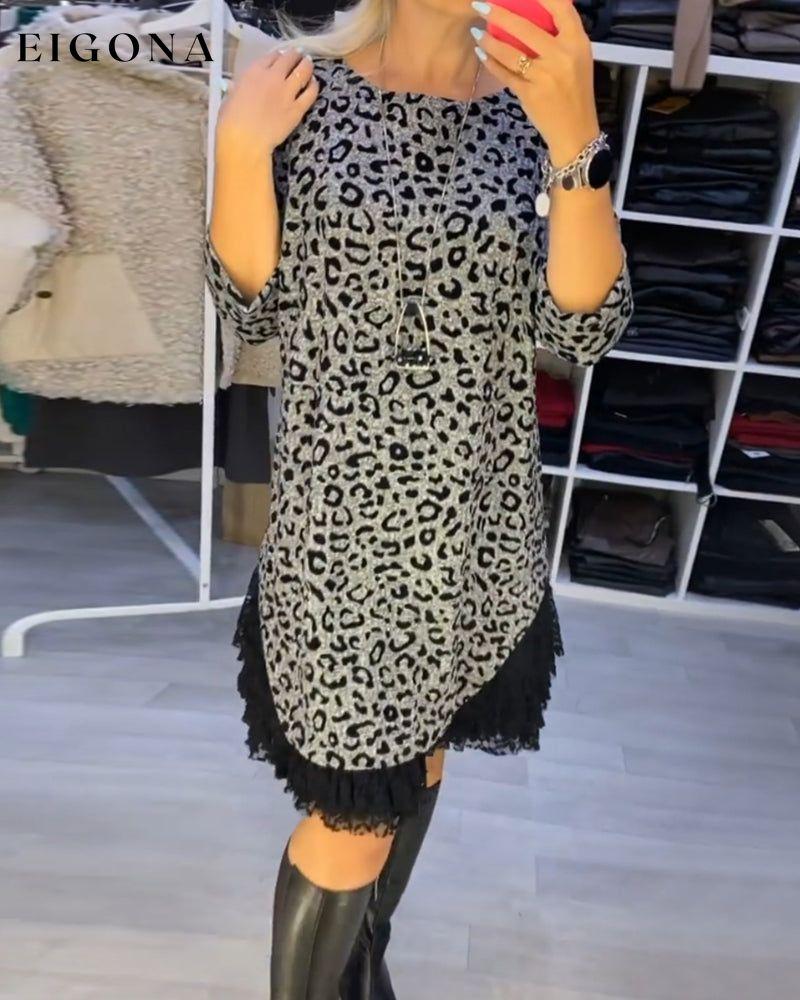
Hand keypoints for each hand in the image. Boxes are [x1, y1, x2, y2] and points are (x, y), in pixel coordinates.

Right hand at [216, 47, 318, 158]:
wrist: (245, 139)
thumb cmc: (231, 120)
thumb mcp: (231, 96)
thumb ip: (239, 88)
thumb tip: (238, 88)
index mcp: (254, 72)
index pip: (272, 56)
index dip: (279, 55)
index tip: (282, 56)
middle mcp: (273, 77)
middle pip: (289, 58)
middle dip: (296, 55)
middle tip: (300, 55)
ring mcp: (287, 92)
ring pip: (303, 71)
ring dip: (307, 65)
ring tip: (308, 64)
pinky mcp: (297, 109)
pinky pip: (310, 93)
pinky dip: (313, 86)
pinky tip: (314, 84)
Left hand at [470, 0, 599, 165]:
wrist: (574, 131)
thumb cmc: (576, 92)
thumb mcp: (579, 59)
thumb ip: (563, 37)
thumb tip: (536, 14)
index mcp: (577, 42)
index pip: (561, 7)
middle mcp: (561, 55)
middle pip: (525, 27)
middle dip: (498, 13)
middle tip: (480, 4)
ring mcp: (543, 75)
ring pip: (509, 51)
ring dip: (489, 40)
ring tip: (477, 32)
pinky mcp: (529, 93)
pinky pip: (504, 73)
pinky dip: (491, 62)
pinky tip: (481, 54)